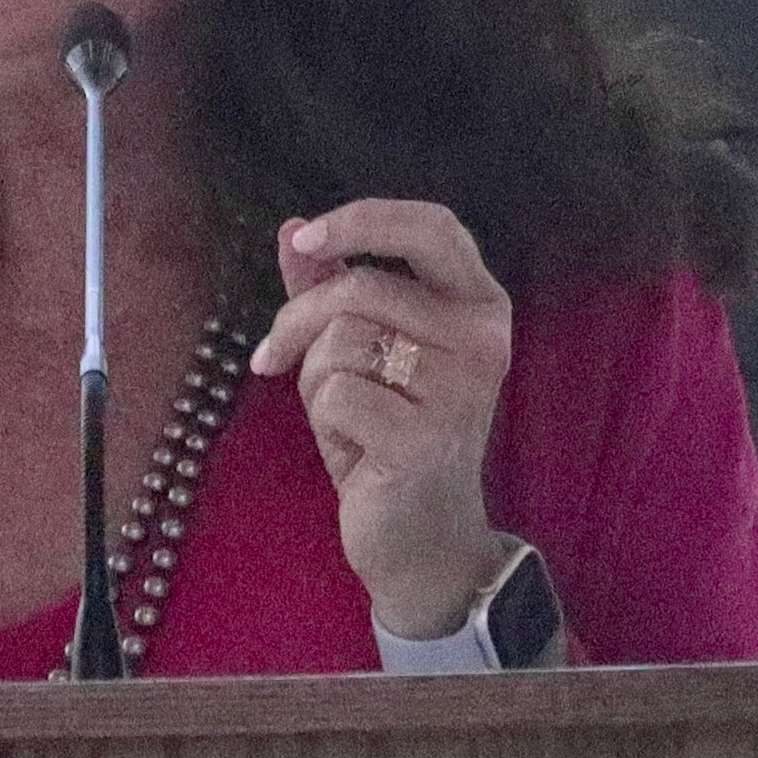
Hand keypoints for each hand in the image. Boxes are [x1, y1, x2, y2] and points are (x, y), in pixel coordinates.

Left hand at [256, 199, 517, 642]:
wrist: (421, 537)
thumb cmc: (390, 434)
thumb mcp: (361, 352)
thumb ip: (330, 287)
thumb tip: (291, 229)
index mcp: (479, 305)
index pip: (432, 226)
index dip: (363, 219)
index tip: (305, 239)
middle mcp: (482, 340)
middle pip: (362, 287)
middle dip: (298, 321)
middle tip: (275, 358)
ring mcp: (461, 392)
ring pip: (341, 342)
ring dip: (315, 380)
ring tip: (345, 418)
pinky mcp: (426, 439)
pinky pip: (336, 396)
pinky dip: (324, 423)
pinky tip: (354, 452)